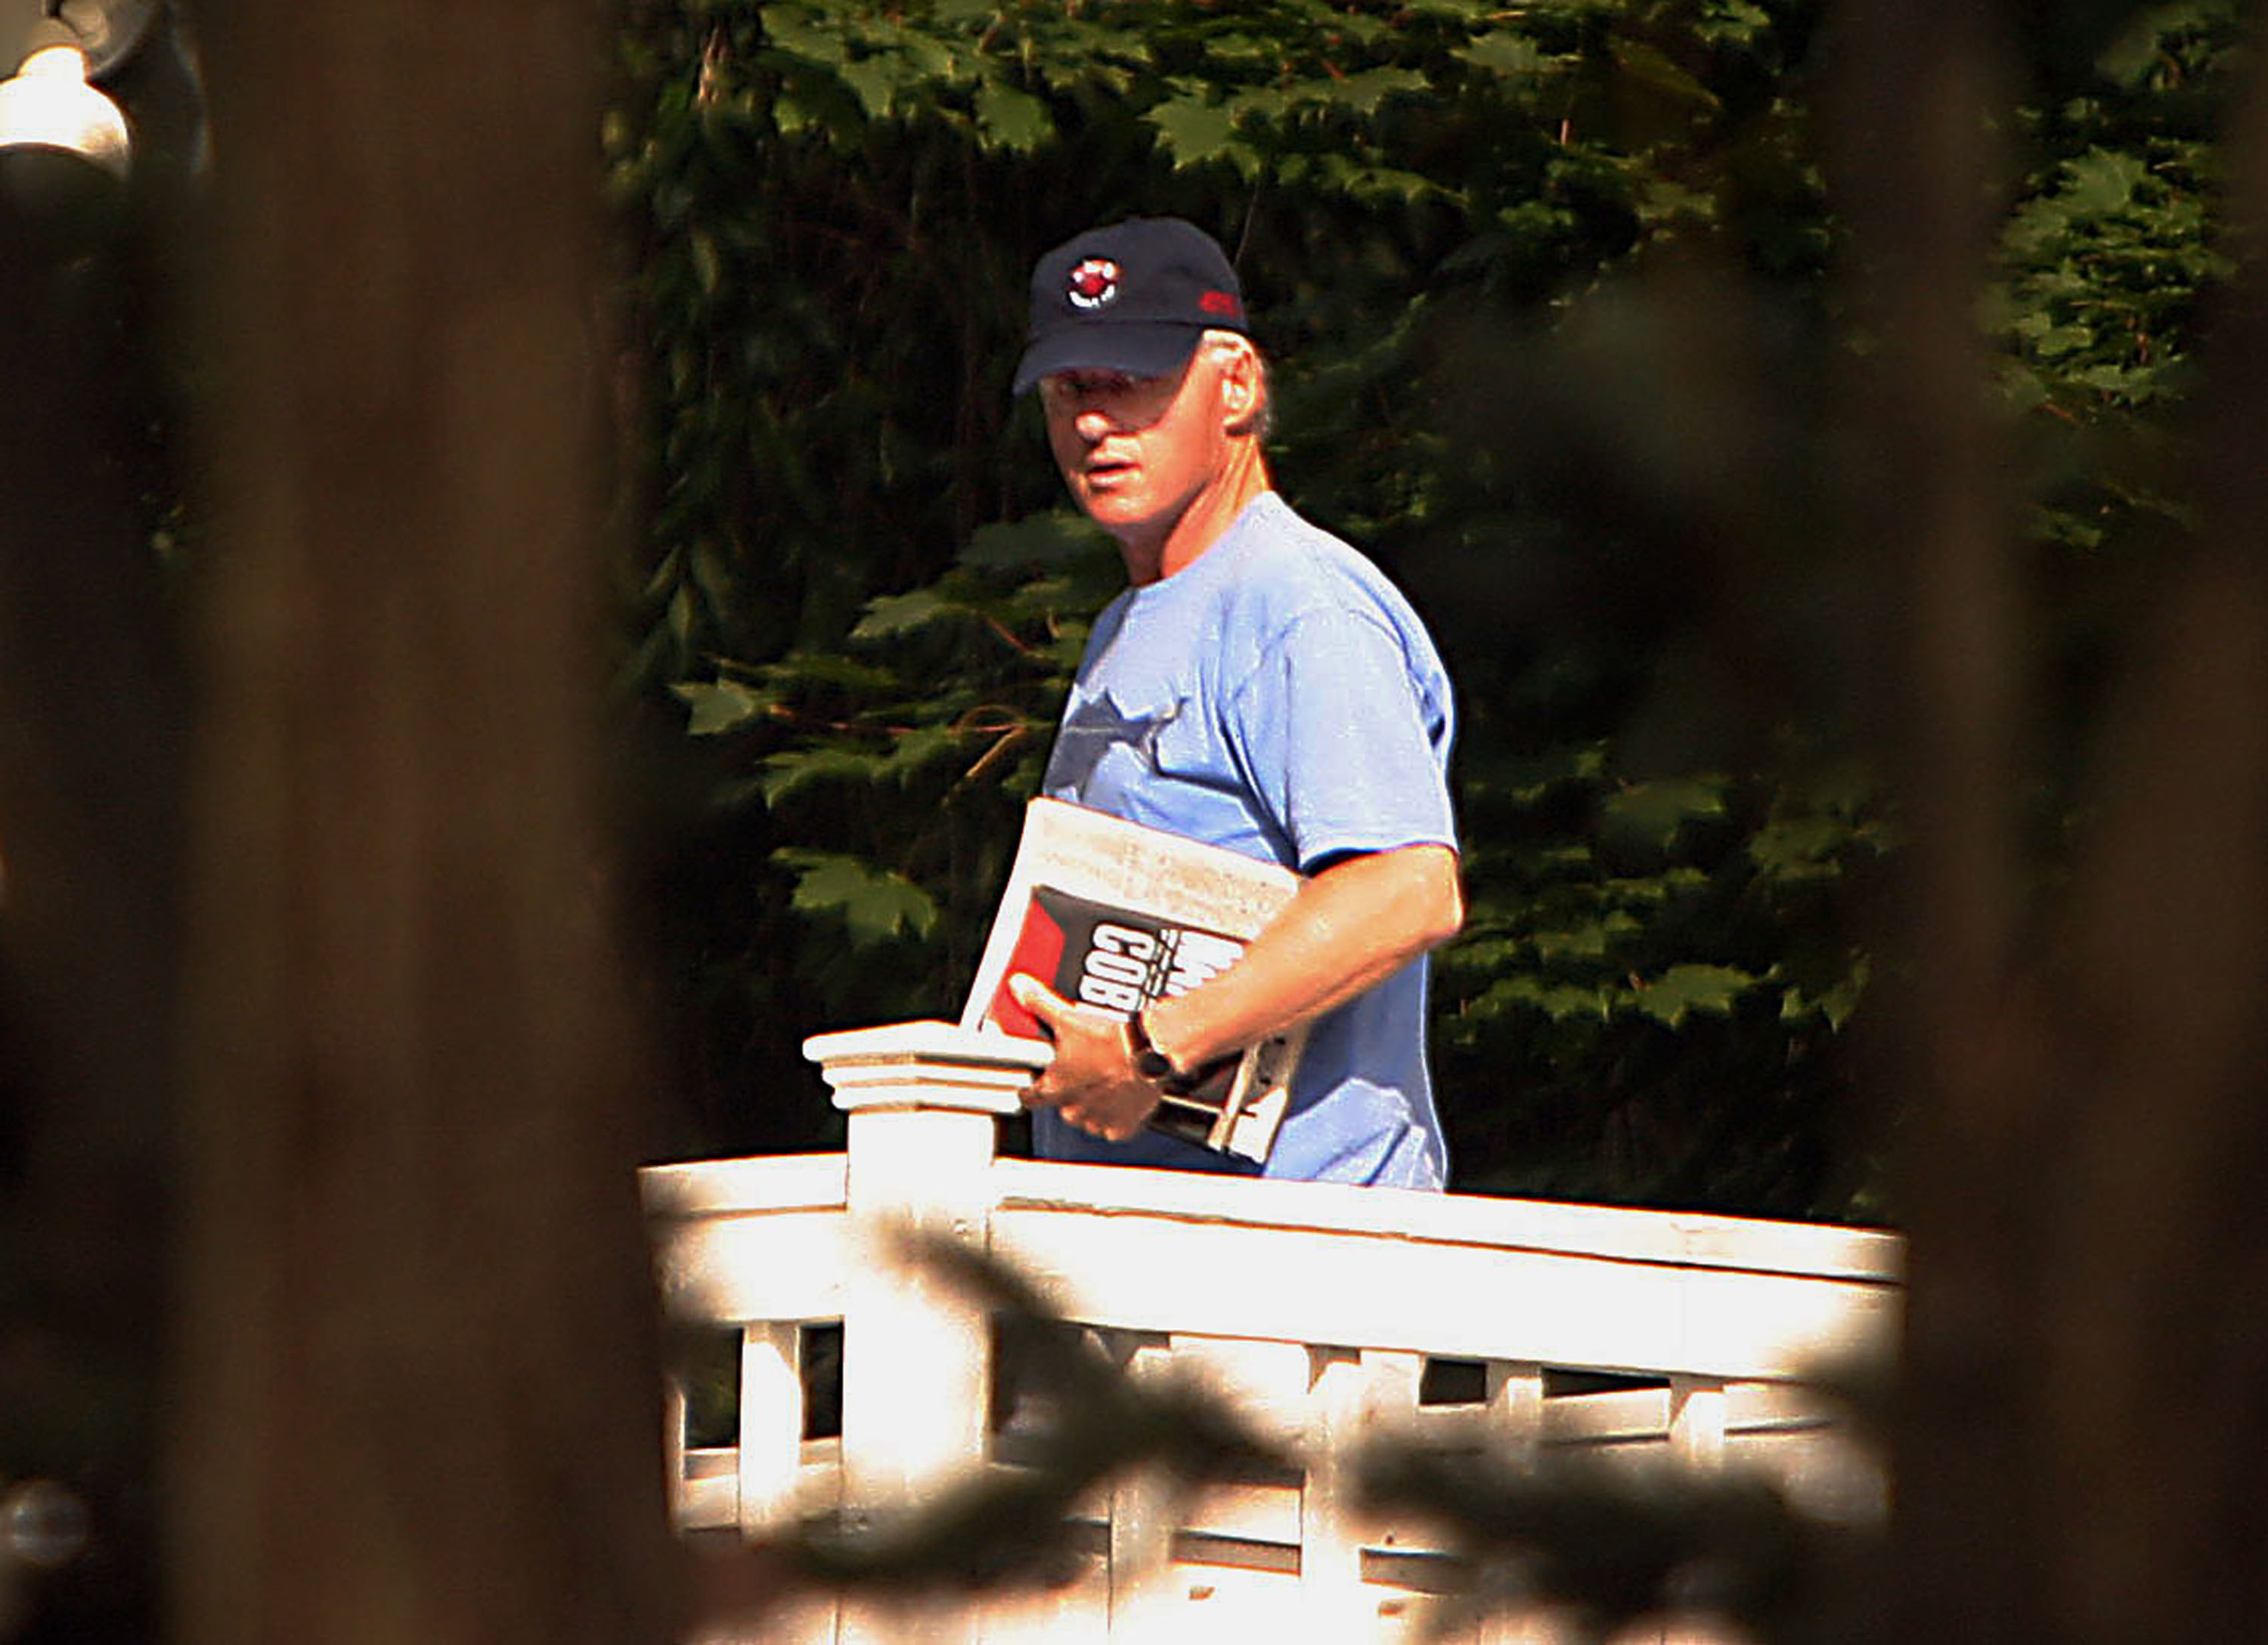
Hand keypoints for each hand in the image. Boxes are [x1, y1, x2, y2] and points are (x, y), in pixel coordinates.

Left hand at [1010, 974, 1161, 1140]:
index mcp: (1054, 1087)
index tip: (1032, 1086)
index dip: (1030, 1089)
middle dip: (1071, 1091)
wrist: (1148, 1051)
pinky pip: (1113, 1127)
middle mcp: (1072, 1109)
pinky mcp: (1122, 1127)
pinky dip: (1117, 1114)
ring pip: (1087, 1117)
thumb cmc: (1110, 1041)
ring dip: (1093, 1103)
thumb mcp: (1068, 1016)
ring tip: (1105, 1079)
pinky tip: (1122, 1094)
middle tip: (1085, 1070)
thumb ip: (1039, 1003)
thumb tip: (1019, 988)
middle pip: (1062, 1105)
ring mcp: (1098, 1120)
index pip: (1029, 1097)